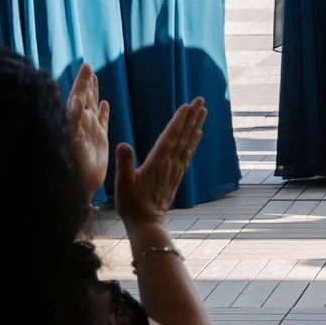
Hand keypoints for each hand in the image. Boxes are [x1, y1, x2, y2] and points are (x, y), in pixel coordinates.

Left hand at [65, 63, 110, 198]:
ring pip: (93, 106)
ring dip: (94, 93)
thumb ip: (73, 121)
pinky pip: (103, 121)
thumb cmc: (72, 168)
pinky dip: (104, 111)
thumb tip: (75, 99)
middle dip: (86, 83)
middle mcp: (81, 124)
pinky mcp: (99, 140)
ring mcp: (91, 131)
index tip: (86, 66)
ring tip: (94, 78)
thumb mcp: (70, 143)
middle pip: (84, 97)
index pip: (77, 96)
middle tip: (88, 67)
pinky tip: (105, 103)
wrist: (79, 187)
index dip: (81, 82)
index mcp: (74, 122)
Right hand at [114, 97, 204, 227]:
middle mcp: (170, 164)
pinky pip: (187, 154)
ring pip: (187, 143)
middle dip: (191, 117)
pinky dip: (193, 142)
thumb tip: (123, 144)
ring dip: (195, 126)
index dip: (178, 120)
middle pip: (183, 136)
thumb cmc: (131, 204)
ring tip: (203, 112)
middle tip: (200, 100)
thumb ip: (124, 164)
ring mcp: (175, 170)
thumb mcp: (122, 184)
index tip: (187, 106)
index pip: (170, 136)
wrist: (146, 224)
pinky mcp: (176, 176)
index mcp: (157, 162)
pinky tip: (196, 136)